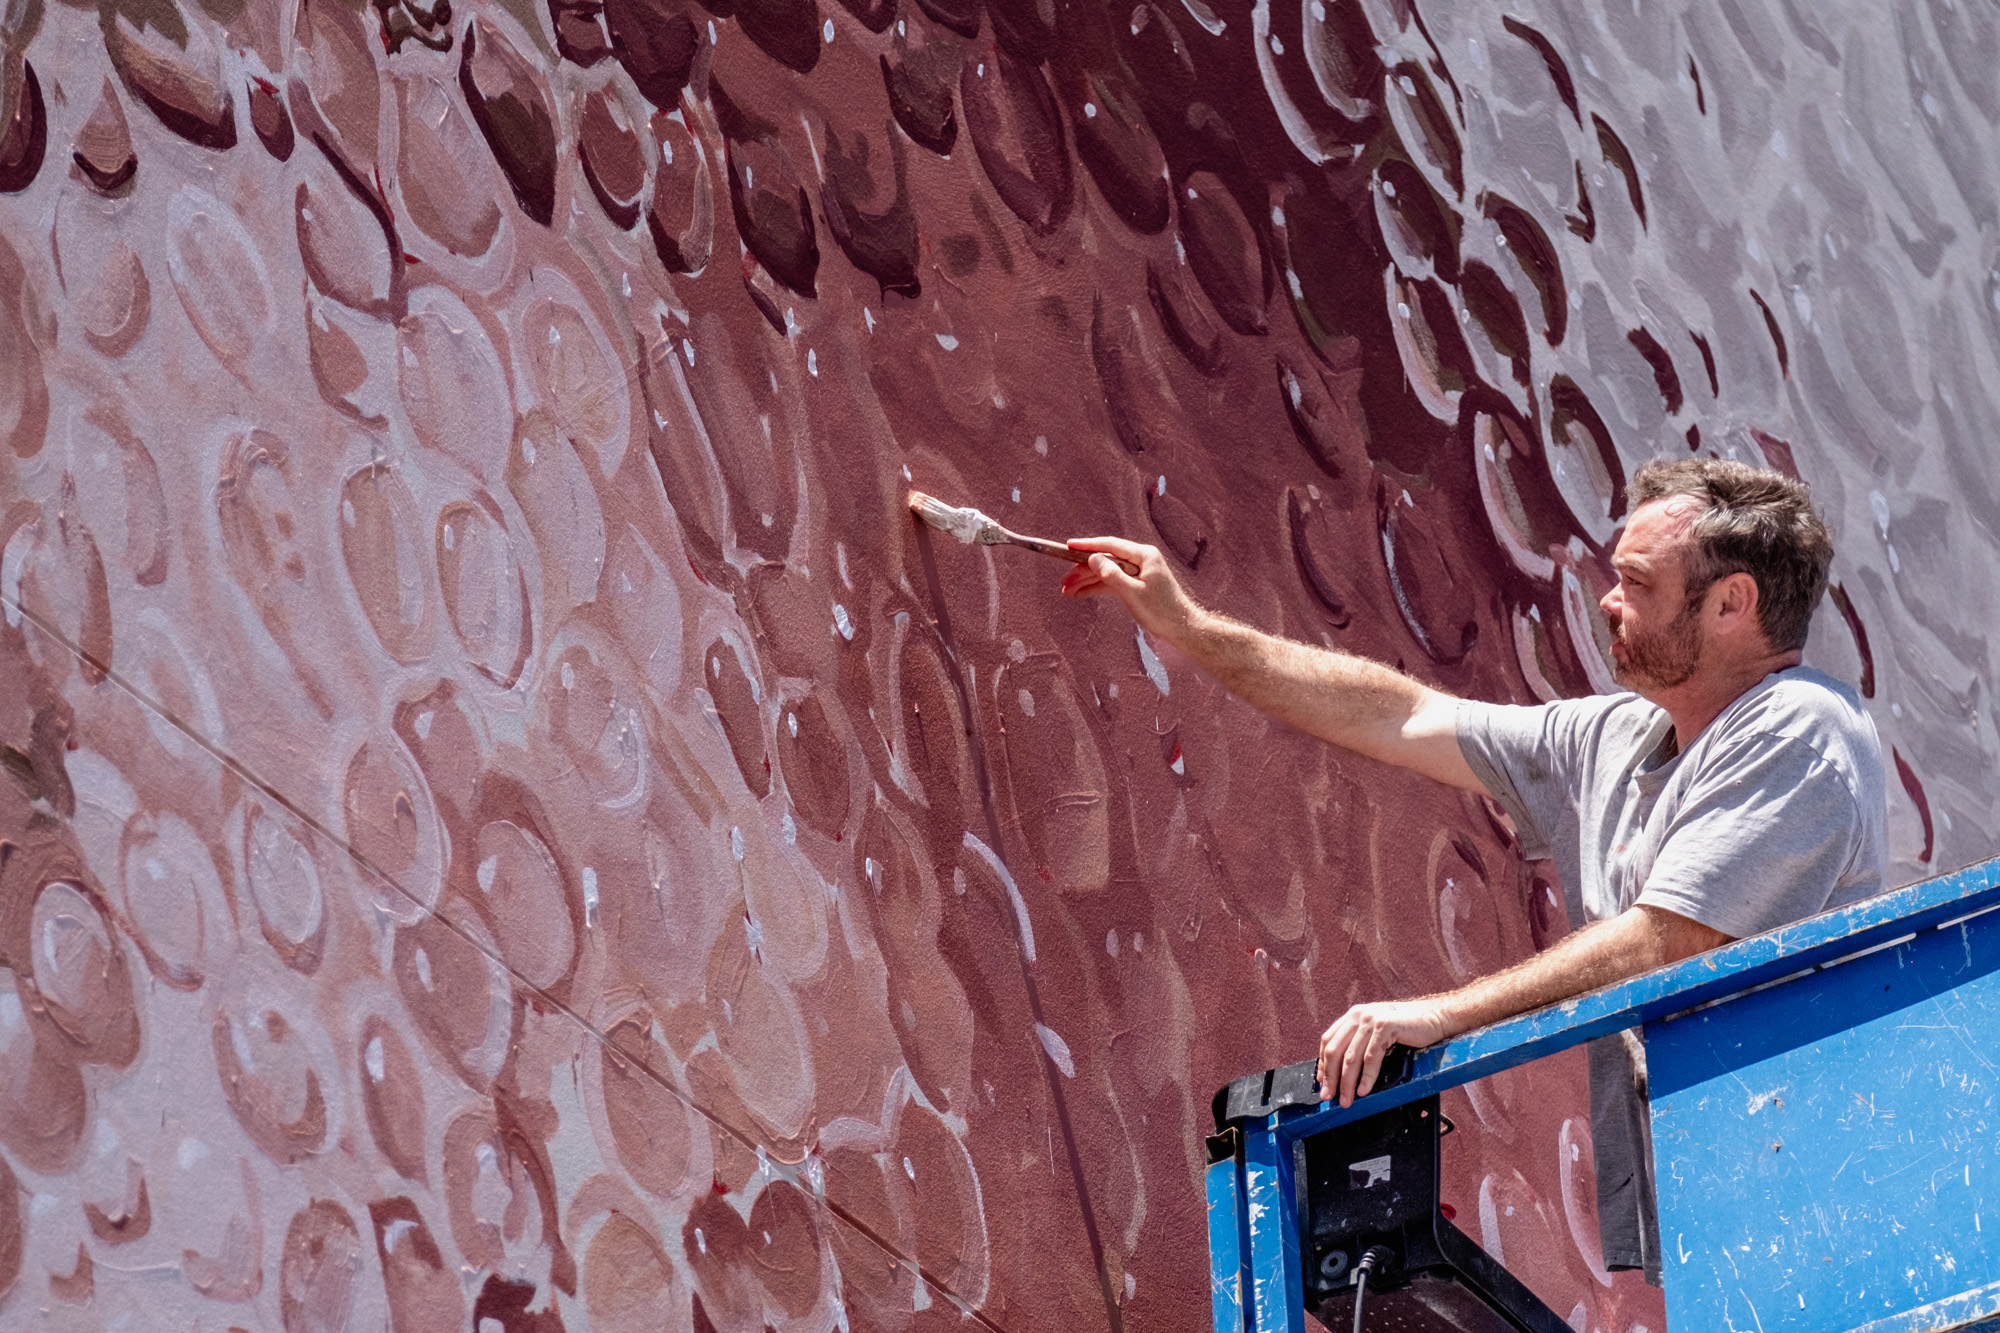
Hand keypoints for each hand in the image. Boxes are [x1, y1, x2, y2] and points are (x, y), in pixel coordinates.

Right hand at [1059, 536, 1195, 642]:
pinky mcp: (1137, 585)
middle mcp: (1141, 560)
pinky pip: (1113, 583)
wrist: (1182, 628)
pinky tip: (1081, 593)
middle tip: (1064, 581)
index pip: (1110, 546)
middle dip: (1083, 571)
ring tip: (1067, 590)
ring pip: (1107, 573)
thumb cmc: (1161, 611)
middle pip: (1106, 561)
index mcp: (1144, 555)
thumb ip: (1111, 574)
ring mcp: (1139, 572)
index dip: (1088, 546)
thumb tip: (1093, 559)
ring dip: (1087, 581)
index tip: (1068, 546)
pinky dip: (1098, 588)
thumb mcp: (1132, 593)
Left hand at [1316, 997, 1451, 1106]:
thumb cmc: (1407, 1029)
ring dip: (1347, 1083)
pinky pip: (1371, 1057)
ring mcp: (1371, 1020)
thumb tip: (1343, 1071)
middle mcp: (1358, 1015)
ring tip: (1347, 1100)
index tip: (1322, 1083)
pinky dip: (1366, 1077)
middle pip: (1335, 1051)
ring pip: (1352, 1057)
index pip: (1328, 1041)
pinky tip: (1364, 1090)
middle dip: (1330, 1077)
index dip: (1323, 1064)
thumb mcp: (1377, 1032)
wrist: (1434, 1017)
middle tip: (1329, 1096)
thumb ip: (1360, 1043)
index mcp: (1352, 1016)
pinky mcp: (1385, 1026)